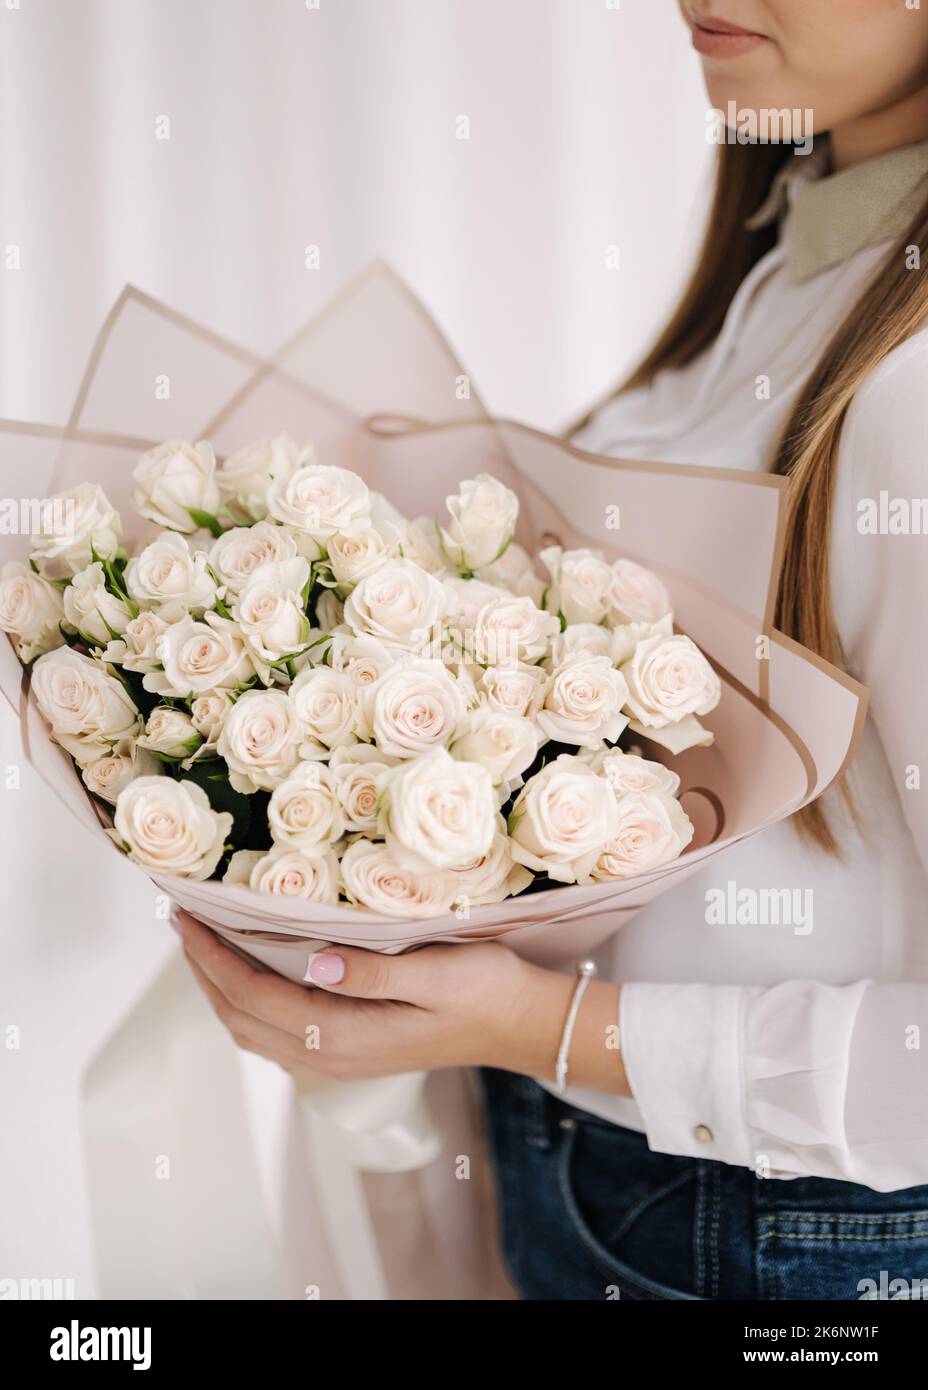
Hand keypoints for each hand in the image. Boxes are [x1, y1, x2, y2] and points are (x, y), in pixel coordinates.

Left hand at [176, 911, 629, 1093]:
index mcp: (342, 1034)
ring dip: (220, 987)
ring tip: (204, 941)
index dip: (212, 956)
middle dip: (203, 969)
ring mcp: (337, 1059)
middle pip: (239, 1016)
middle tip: (182, 919)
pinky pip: (275, 1032)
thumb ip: (370, 972)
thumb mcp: (435, 972)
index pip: (252, 994)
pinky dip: (247, 1001)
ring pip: (253, 1028)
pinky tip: (250, 972)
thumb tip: (311, 961)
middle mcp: (329, 1055)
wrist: (520, 1026)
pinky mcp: (348, 1052)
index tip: (186, 915)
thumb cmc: (485, 990)